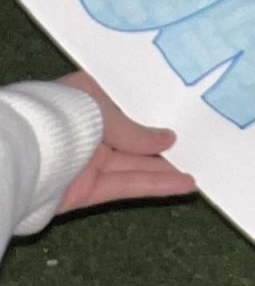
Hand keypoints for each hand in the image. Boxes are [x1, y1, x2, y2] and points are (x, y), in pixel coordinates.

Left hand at [54, 72, 195, 212]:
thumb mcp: (107, 113)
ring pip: (133, 164)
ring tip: (197, 168)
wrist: (24, 155)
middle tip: (196, 143)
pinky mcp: (86, 190)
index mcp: (86, 98)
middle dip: (162, 142)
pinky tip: (181, 184)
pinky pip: (126, 185)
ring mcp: (86, 161)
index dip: (152, 107)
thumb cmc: (66, 116)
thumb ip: (137, 132)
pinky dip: (153, 186)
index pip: (124, 102)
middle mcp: (87, 129)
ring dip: (165, 168)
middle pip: (132, 137)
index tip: (181, 109)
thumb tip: (168, 140)